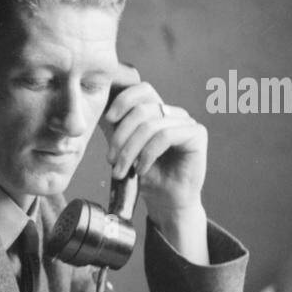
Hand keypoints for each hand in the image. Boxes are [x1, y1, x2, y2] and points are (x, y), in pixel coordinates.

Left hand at [100, 73, 207, 226]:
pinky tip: (140, 169)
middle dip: (120, 136)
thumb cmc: (144, 175)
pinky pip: (165, 136)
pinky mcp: (197, 134)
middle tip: (110, 160)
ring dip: (130, 150)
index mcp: (157, 111)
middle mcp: (173, 112)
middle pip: (142, 109)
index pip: (141, 90)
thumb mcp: (123, 147)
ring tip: (121, 171)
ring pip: (150, 125)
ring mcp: (186, 122)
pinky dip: (147, 154)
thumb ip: (116, 127)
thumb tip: (94, 109)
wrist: (165, 201)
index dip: (123, 100)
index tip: (108, 120)